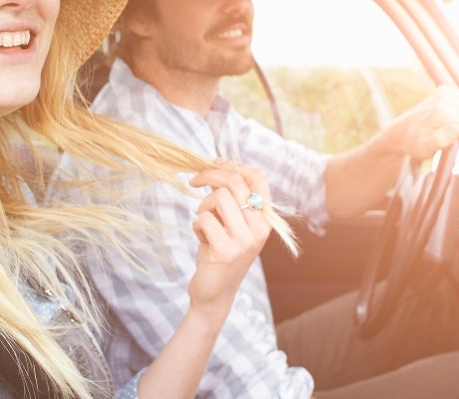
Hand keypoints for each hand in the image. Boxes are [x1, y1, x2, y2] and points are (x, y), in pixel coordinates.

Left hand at [185, 158, 272, 316]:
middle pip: (235, 182)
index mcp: (264, 219)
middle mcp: (260, 228)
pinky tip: (202, 239)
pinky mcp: (226, 251)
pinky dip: (196, 226)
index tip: (215, 163)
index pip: (259, 178)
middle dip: (210, 175)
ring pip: (219, 198)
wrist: (215, 294)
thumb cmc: (219, 252)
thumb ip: (229, 198)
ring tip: (203, 223)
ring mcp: (245, 240)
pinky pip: (204, 220)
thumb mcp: (230, 223)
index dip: (235, 165)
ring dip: (203, 207)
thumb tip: (217, 164)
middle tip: (194, 180)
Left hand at [384, 86, 458, 160]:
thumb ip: (440, 140)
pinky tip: (455, 123)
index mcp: (440, 111)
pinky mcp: (445, 90)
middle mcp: (443, 97)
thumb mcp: (424, 148)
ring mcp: (444, 92)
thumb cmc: (414, 143)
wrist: (402, 131)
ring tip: (457, 134)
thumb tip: (456, 127)